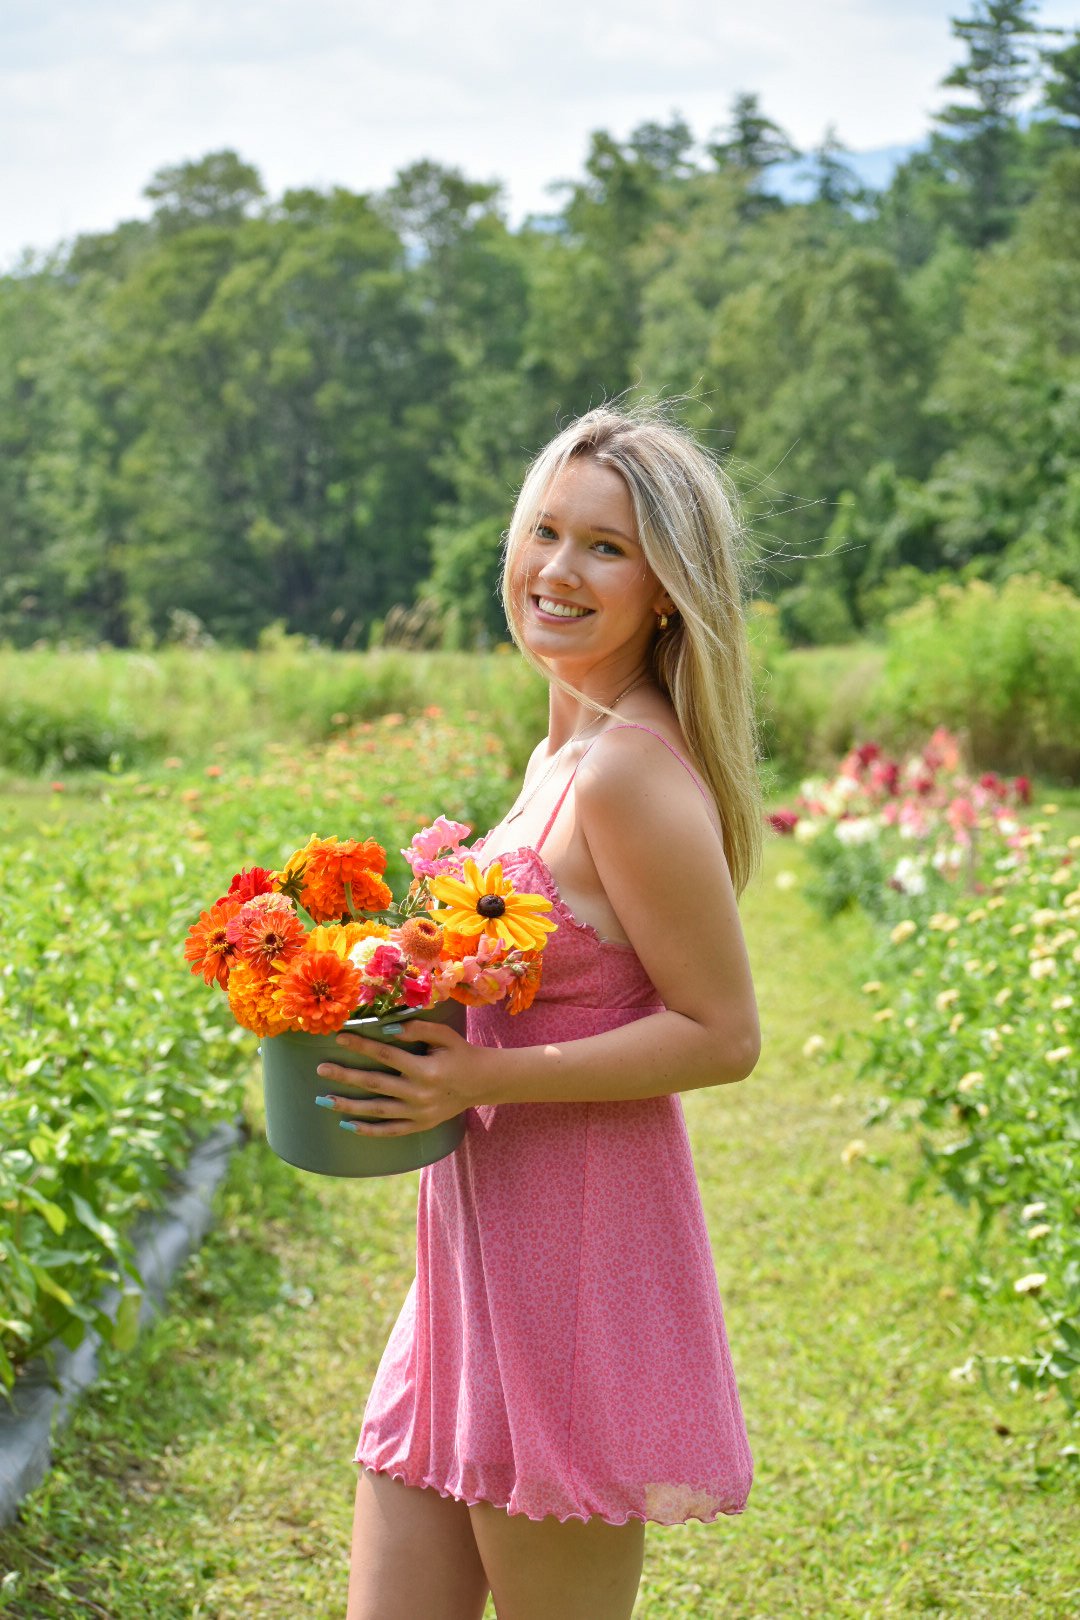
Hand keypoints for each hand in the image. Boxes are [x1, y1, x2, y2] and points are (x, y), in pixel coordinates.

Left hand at [314, 1020, 487, 1135]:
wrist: (482, 1083)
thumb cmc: (460, 1053)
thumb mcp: (445, 1035)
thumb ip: (418, 1028)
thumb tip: (387, 1027)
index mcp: (426, 1069)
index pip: (386, 1055)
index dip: (361, 1045)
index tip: (339, 1037)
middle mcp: (420, 1094)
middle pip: (375, 1084)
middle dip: (345, 1075)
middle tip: (320, 1068)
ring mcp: (419, 1113)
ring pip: (377, 1110)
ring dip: (348, 1105)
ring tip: (323, 1099)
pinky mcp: (420, 1126)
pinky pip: (390, 1131)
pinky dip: (368, 1130)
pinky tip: (347, 1124)